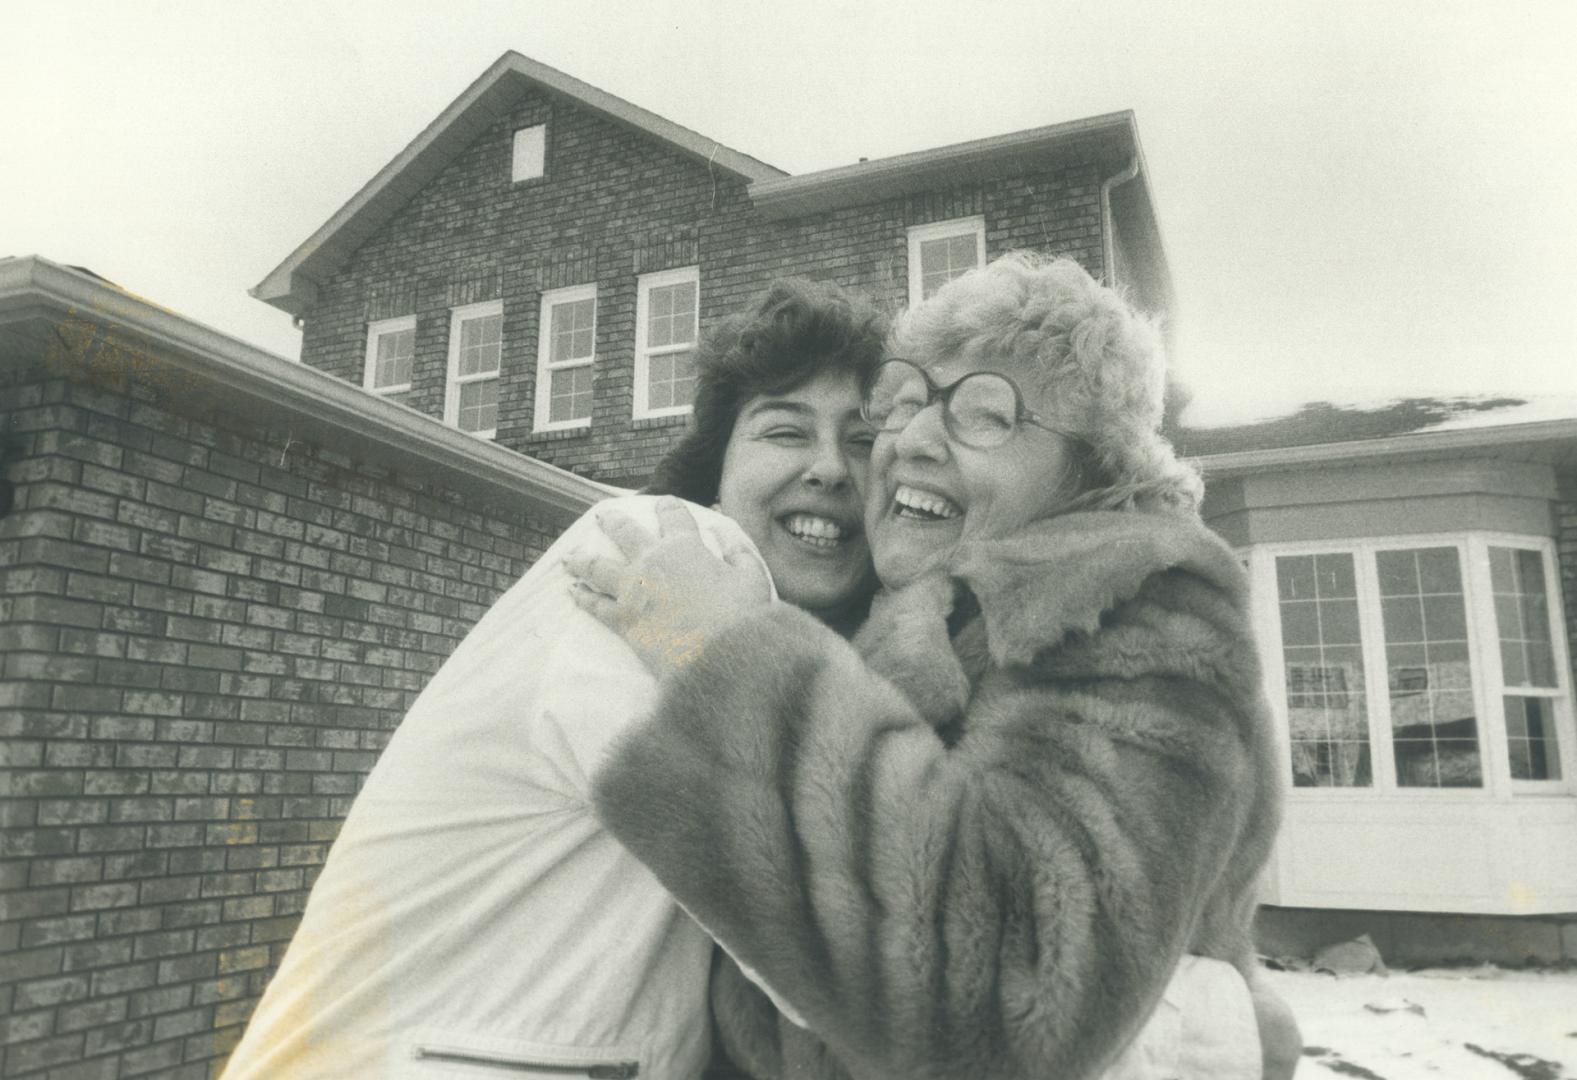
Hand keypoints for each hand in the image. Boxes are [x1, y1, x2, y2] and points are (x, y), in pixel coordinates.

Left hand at [565, 497, 772, 679]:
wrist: (719, 657)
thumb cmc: (741, 617)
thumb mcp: (752, 577)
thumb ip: (739, 553)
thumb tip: (725, 535)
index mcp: (685, 546)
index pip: (674, 516)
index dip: (668, 506)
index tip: (663, 501)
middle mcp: (653, 561)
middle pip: (625, 533)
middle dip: (613, 523)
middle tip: (603, 517)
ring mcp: (633, 590)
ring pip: (598, 567)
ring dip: (582, 560)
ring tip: (570, 558)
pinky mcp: (623, 619)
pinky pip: (597, 605)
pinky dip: (583, 598)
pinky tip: (573, 593)